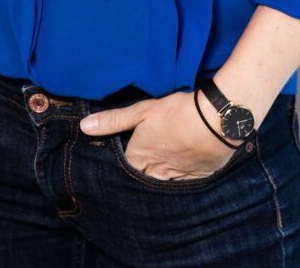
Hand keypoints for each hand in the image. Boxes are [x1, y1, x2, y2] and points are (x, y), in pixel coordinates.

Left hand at [78, 90, 240, 180]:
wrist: (215, 120)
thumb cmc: (176, 112)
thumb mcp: (142, 111)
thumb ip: (114, 120)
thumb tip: (85, 127)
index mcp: (139, 157)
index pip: (122, 172)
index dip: (119, 170)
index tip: (114, 171)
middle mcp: (155, 172)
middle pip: (141, 183)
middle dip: (137, 181)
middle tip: (135, 177)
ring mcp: (176, 178)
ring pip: (160, 188)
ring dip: (156, 186)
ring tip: (153, 182)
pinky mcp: (196, 178)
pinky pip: (182, 189)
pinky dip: (178, 186)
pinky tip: (178, 182)